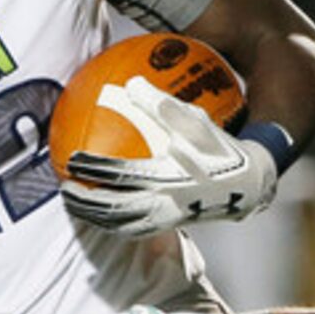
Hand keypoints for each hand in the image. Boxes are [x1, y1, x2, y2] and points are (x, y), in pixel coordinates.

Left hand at [60, 81, 279, 237]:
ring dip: (94, 217)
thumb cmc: (219, 149)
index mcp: (169, 178)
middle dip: (85, 202)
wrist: (250, 185)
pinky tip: (101, 214)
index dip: (94, 168)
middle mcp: (165, 204)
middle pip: (114, 210)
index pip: (122, 175)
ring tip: (75, 204)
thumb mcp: (194, 121)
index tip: (71, 159)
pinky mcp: (169, 226)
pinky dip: (112, 223)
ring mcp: (166, 219)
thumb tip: (129, 84)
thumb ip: (160, 104)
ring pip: (121, 225)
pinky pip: (132, 230)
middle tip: (64, 189)